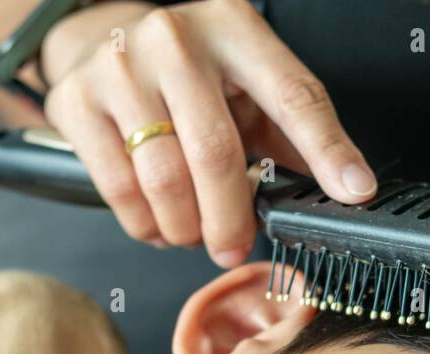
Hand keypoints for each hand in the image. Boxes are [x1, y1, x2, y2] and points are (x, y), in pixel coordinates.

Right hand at [41, 0, 377, 266]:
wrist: (101, 38)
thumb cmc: (189, 73)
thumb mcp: (247, 84)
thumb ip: (291, 132)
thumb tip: (344, 190)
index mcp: (234, 29)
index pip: (293, 95)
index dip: (327, 150)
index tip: (353, 193)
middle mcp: (176, 40)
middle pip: (217, 153)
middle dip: (230, 219)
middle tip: (232, 247)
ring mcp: (120, 67)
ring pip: (163, 179)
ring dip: (184, 227)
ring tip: (191, 233)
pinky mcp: (77, 101)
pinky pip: (118, 188)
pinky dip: (144, 223)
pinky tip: (157, 223)